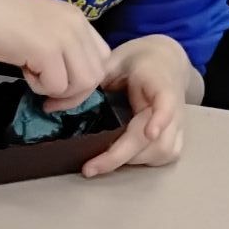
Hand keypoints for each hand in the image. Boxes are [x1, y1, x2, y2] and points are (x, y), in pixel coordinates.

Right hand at [0, 0, 112, 108]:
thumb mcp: (39, 26)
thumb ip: (57, 45)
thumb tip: (63, 77)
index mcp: (76, 18)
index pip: (101, 57)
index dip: (84, 78)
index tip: (62, 85)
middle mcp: (76, 26)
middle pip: (96, 74)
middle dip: (74, 94)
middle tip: (49, 97)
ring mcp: (64, 37)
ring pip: (81, 84)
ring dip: (57, 91)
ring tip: (33, 78)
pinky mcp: (47, 51)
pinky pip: (56, 86)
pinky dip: (39, 87)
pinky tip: (23, 71)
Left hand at [77, 35, 195, 175]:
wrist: (165, 60)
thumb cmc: (137, 61)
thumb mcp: (111, 63)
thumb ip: (86, 84)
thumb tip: (51, 107)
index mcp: (160, 82)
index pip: (167, 102)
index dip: (160, 118)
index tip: (149, 132)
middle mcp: (175, 106)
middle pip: (155, 138)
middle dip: (121, 155)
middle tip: (90, 168)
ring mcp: (178, 123)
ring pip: (161, 152)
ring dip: (130, 161)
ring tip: (100, 163)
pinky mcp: (175, 135)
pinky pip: (165, 156)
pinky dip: (143, 162)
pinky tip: (120, 160)